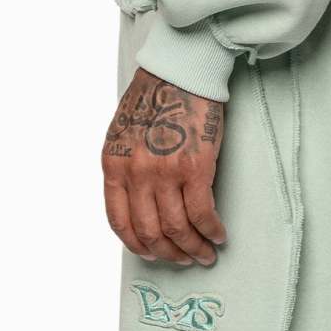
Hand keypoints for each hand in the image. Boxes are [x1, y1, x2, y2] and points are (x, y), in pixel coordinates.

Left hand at [101, 68, 226, 264]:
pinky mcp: (195, 168)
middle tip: (184, 259)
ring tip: (204, 253)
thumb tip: (140, 203)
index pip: (119, 222)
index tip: (152, 253)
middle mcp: (135, 174)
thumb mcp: (123, 135)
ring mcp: (164, 173)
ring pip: (177, 229)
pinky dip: (211, 231)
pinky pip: (202, 213)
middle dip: (169, 253)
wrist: (180, 71)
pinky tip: (217, 235)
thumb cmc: (155, 98)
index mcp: (114, 166)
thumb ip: (126, 168)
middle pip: (150, 232)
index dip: (137, 245)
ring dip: (193, 248)